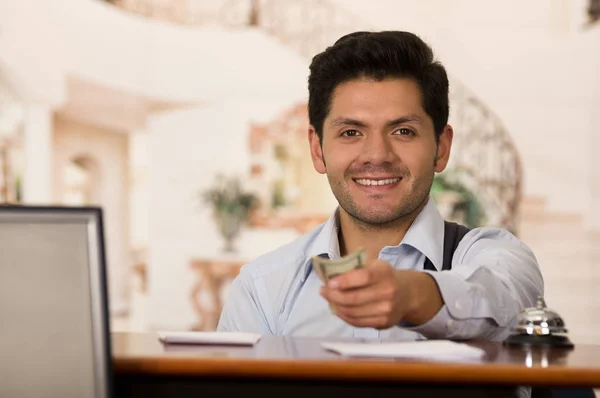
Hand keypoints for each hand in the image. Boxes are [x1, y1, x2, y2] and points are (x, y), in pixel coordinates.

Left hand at [319, 259, 442, 328]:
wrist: (408, 294)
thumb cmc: (384, 276)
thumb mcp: (375, 265)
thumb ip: (355, 268)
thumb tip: (329, 275)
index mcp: (385, 273)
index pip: (363, 277)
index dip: (344, 281)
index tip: (329, 282)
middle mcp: (388, 292)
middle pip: (354, 298)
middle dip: (333, 296)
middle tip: (323, 291)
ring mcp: (387, 310)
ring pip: (353, 312)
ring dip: (336, 307)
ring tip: (329, 300)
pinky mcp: (384, 323)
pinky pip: (357, 322)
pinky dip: (344, 316)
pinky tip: (338, 309)